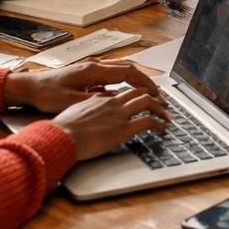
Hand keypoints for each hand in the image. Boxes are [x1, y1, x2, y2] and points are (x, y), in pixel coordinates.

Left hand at [4, 59, 161, 113]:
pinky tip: (126, 95)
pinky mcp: (87, 75)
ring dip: (136, 82)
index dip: (145, 83)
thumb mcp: (70, 101)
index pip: (127, 73)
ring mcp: (91, 69)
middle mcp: (95, 66)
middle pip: (128, 69)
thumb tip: (115, 101)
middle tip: (159, 95)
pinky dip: (124, 83)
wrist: (29, 87)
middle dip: (146, 82)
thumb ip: (94, 100)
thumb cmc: (46, 94)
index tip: (156, 93)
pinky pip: (112, 76)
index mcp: (93, 70)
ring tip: (148, 94)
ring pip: (121, 71)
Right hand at [49, 86, 168, 160]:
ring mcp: (119, 115)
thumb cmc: (62, 129)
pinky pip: (148, 122)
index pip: (122, 93)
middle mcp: (112, 103)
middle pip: (138, 92)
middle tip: (161, 104)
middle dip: (153, 97)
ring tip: (167, 116)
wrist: (61, 136)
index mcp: (99, 99)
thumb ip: (85, 109)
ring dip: (161, 108)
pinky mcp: (123, 129)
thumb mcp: (73, 113)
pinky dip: (160, 124)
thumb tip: (89, 110)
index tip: (142, 100)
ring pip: (148, 101)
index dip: (135, 95)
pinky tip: (163, 130)